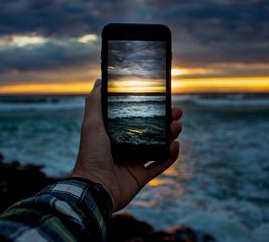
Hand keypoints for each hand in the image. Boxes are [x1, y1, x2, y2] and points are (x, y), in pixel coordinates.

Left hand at [70, 79, 182, 210]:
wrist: (93, 188)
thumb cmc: (90, 154)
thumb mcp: (91, 123)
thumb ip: (95, 102)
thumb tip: (100, 81)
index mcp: (117, 134)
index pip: (138, 118)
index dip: (151, 109)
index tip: (162, 99)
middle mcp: (127, 146)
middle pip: (152, 131)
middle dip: (166, 120)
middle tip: (176, 112)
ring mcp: (135, 161)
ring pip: (159, 146)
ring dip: (171, 135)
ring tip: (177, 126)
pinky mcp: (141, 176)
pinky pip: (161, 165)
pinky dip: (171, 156)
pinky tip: (175, 146)